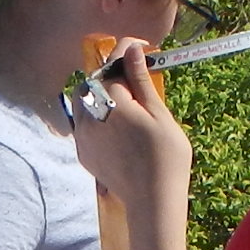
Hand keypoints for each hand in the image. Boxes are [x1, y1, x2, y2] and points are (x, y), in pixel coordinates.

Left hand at [71, 39, 190, 204]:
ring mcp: (83, 137)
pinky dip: (97, 118)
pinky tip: (119, 129)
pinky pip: (84, 125)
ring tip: (127, 106)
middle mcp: (90, 117)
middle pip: (93, 82)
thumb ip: (141, 81)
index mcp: (111, 103)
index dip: (126, 52)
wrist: (152, 201)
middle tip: (136, 82)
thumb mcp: (159, 115)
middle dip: (111, 76)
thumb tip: (132, 51)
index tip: (140, 48)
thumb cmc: (165, 158)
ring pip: (84, 103)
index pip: (113, 65)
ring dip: (101, 96)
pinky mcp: (84, 153)